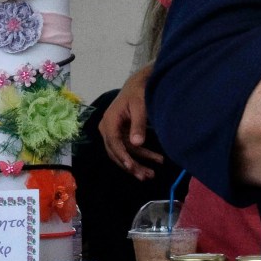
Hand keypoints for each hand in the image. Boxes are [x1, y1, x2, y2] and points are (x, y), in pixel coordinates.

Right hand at [99, 65, 162, 179]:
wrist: (137, 85)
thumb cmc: (138, 93)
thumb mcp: (140, 106)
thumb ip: (138, 124)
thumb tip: (137, 144)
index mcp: (109, 121)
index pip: (113, 142)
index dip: (122, 155)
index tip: (131, 166)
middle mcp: (107, 129)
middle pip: (116, 152)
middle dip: (131, 165)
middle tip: (145, 176)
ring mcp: (113, 133)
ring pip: (123, 153)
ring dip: (137, 164)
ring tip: (151, 174)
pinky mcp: (120, 136)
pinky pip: (128, 149)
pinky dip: (140, 157)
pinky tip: (153, 161)